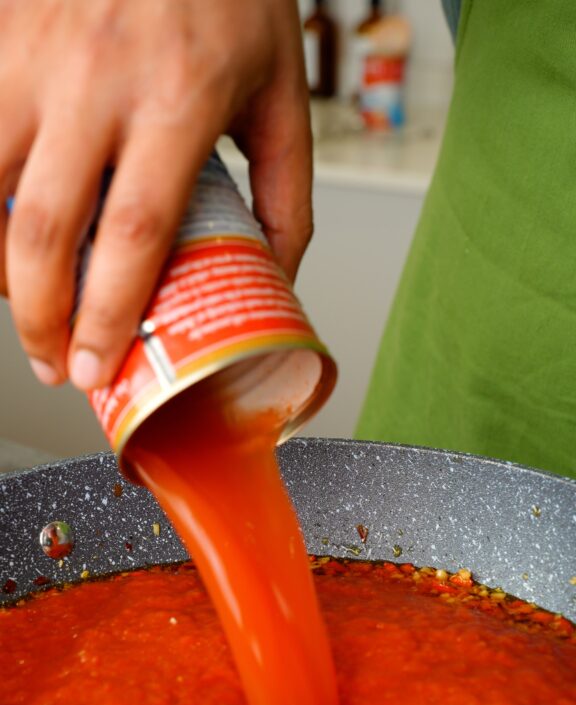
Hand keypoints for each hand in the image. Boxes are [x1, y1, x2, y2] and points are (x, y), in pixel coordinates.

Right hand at [0, 0, 312, 389]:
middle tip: (53, 362)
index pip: (132, 235)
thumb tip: (274, 276)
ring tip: (27, 306)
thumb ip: (287, 191)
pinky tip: (2, 235)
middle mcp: (96, 78)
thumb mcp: (281, 91)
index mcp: (179, 99)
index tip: (95, 368)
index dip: (106, 317)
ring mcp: (35, 51)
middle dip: (38, 317)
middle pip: (41, 231)